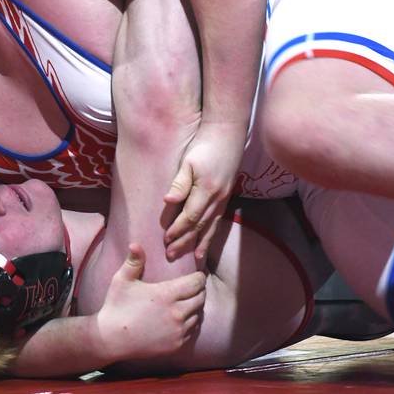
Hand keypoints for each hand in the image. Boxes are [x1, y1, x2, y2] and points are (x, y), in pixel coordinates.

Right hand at [95, 243, 204, 360]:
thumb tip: (135, 244)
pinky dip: (190, 323)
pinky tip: (181, 319)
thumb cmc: (116, 307)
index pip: (197, 283)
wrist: (111, 339)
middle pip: (201, 298)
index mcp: (166, 294)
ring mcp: (178, 331)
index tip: (196, 275)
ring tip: (187, 302)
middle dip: (199, 291)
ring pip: (198, 315)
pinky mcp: (176, 345)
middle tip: (192, 287)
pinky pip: (192, 331)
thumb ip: (133, 261)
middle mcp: (176, 313)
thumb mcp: (122, 280)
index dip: (199, 277)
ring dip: (195, 307)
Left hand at [163, 121, 246, 261]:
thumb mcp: (188, 161)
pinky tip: (206, 243)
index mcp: (206, 189)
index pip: (190, 216)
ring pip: (211, 227)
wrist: (228, 135)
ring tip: (192, 258)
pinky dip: (211, 235)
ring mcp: (224, 199)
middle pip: (200, 226)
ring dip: (200, 243)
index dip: (178, 230)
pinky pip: (218, 221)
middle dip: (185, 242)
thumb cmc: (204, 145)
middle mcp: (218, 198)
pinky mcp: (226, 197)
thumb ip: (179, 183)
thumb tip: (168, 202)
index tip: (166, 240)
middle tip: (171, 256)